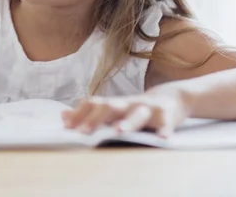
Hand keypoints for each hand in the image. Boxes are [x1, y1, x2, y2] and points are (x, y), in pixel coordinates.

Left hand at [62, 90, 187, 136]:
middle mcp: (130, 104)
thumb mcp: (115, 109)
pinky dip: (164, 129)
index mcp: (117, 104)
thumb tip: (62, 115)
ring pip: (138, 113)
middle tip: (83, 132)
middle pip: (112, 106)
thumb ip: (90, 113)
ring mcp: (149, 109)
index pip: (95, 104)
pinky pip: (166, 123)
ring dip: (128, 122)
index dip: (81, 114)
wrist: (173, 97)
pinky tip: (161, 137)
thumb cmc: (138, 108)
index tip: (67, 127)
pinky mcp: (168, 116)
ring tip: (118, 131)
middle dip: (96, 118)